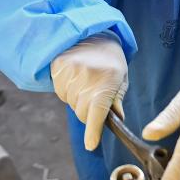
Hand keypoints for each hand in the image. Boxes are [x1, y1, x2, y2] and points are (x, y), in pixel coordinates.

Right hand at [51, 33, 128, 150]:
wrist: (92, 34)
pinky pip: (61, 93)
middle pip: (82, 113)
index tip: (91, 145)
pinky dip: (68, 91)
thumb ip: (116, 101)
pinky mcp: (58, 68)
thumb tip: (116, 120)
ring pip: (71, 103)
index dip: (94, 131)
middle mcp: (88, 77)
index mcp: (108, 80)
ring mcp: (71, 72)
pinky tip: (76, 77)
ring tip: (86, 81)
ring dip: (78, 100)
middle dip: (89, 113)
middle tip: (95, 96)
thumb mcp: (121, 79)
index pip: (98, 112)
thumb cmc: (111, 60)